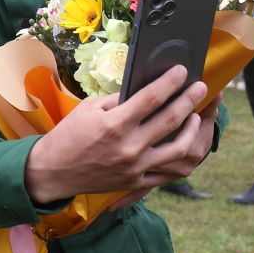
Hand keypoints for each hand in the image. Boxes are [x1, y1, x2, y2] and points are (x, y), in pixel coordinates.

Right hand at [26, 65, 208, 203]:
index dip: (170, 82)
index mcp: (114, 124)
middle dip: (189, 99)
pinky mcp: (136, 181)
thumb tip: (143, 90)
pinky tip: (183, 143)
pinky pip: (167, 171)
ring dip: (193, 130)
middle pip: (171, 119)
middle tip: (200, 87)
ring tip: (194, 117)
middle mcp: (129, 146)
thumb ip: (117, 100)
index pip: (151, 98)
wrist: (52, 171)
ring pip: (179, 149)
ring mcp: (135, 167)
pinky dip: (180, 156)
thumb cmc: (68, 135)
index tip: (182, 71)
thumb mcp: (88, 108)